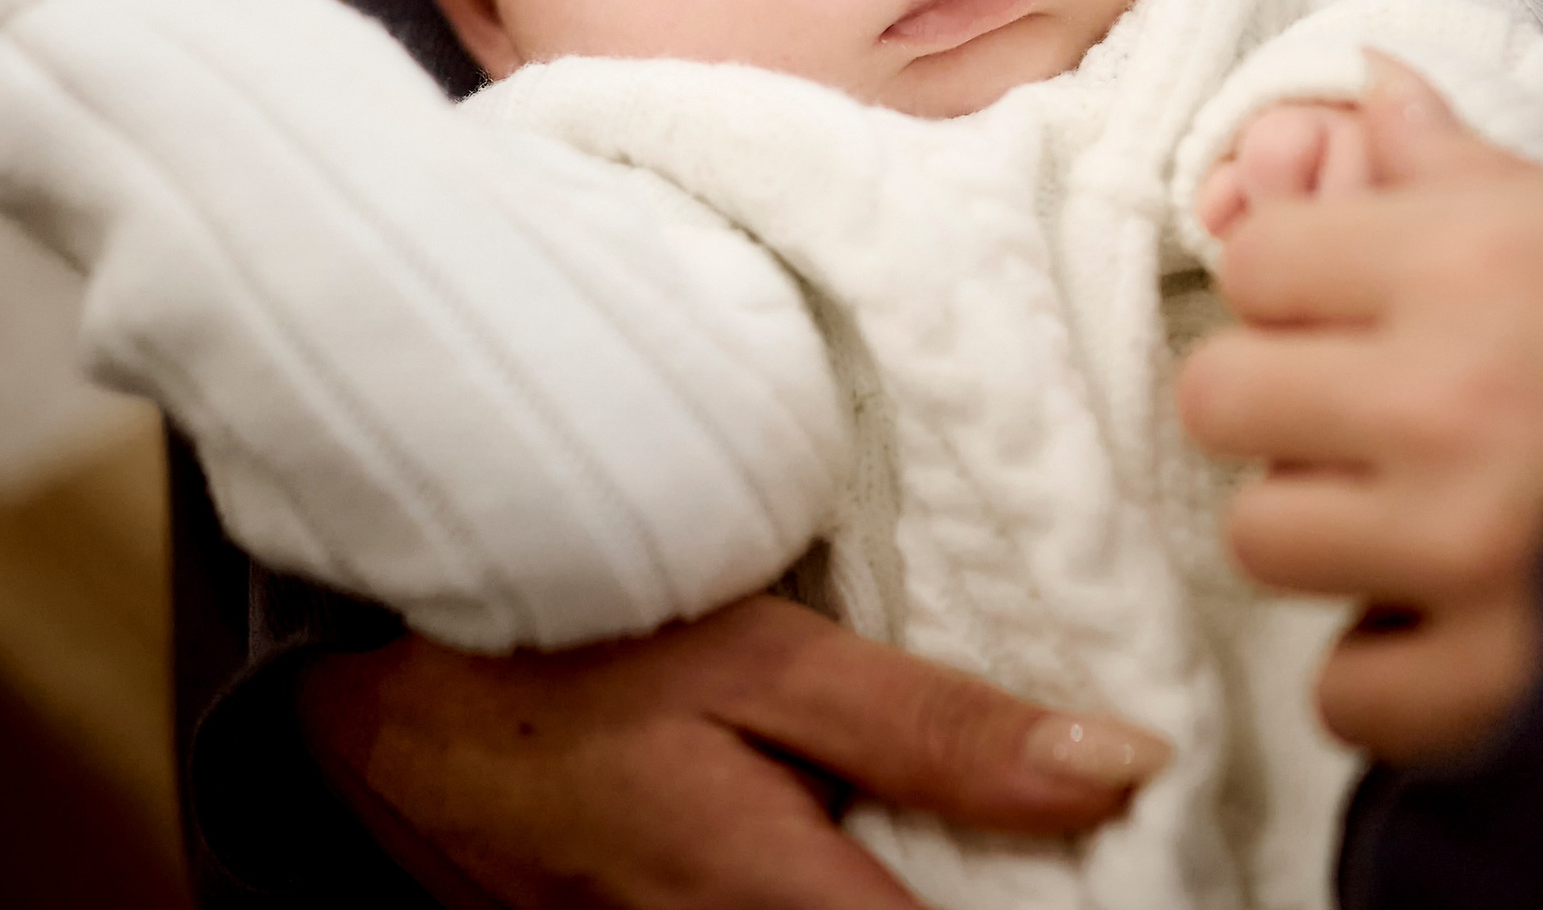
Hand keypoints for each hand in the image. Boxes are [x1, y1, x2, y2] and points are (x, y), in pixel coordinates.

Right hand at [296, 594, 1170, 908]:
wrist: (390, 708)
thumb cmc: (575, 657)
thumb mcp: (765, 659)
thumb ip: (935, 728)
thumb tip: (1118, 768)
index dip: (1084, 907)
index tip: (1152, 863)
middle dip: (1014, 898)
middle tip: (1087, 838)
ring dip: (938, 892)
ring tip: (1003, 842)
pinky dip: (859, 891)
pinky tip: (881, 846)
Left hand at [1177, 56, 1542, 765]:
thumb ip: (1463, 168)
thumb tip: (1366, 86)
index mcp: (1475, 259)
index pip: (1255, 260)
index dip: (1296, 294)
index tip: (1352, 322)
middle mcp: (1447, 392)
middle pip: (1219, 394)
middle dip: (1282, 411)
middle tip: (1368, 432)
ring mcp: (1463, 545)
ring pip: (1262, 534)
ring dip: (1329, 542)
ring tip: (1422, 533)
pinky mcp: (1494, 683)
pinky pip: (1345, 688)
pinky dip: (1394, 678)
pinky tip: (1462, 636)